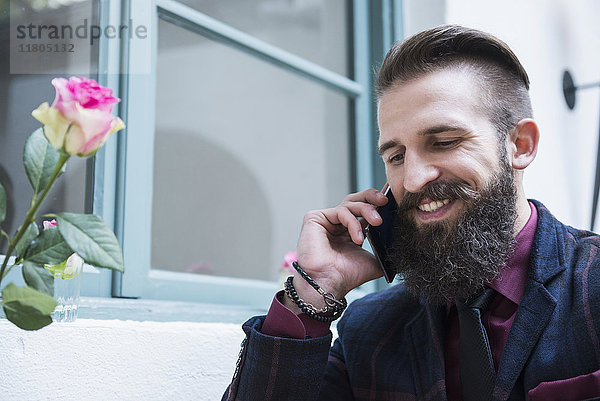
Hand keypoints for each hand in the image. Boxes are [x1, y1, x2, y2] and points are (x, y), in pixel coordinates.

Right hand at [285, 189, 388, 312]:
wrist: (330, 283)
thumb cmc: (347, 275)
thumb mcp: (375, 261)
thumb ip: (386, 250)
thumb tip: (405, 246)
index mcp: (350, 231)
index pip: (364, 210)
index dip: (377, 203)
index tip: (393, 201)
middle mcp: (337, 224)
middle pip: (355, 199)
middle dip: (372, 197)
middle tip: (385, 200)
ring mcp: (326, 220)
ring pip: (349, 203)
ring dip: (367, 210)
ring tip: (377, 222)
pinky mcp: (314, 218)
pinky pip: (339, 211)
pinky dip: (352, 222)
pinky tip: (358, 238)